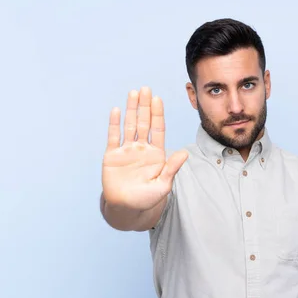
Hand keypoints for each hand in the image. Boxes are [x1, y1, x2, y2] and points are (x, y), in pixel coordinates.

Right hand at [102, 87, 187, 210]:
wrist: (126, 209)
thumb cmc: (147, 199)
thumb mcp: (163, 185)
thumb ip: (171, 168)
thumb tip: (184, 153)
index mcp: (156, 154)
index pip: (158, 129)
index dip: (157, 114)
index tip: (158, 99)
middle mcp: (142, 149)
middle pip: (144, 122)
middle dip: (145, 106)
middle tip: (146, 88)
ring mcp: (127, 151)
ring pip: (130, 125)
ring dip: (132, 109)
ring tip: (134, 93)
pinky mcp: (112, 156)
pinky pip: (113, 137)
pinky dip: (115, 124)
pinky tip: (117, 110)